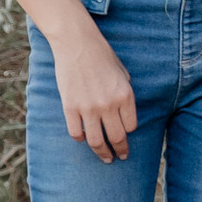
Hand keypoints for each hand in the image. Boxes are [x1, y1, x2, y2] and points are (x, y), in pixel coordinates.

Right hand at [53, 23, 136, 161]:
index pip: (131, 126)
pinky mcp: (70, 107)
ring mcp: (88, 108)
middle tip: (120, 157)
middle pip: (117, 138)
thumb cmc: (102, 55)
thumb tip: (124, 112)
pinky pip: (76, 133)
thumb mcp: (123, 73)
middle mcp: (109, 105)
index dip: (129, 133)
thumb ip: (125, 93)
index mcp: (125, 96)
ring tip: (105, 158)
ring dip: (102, 153)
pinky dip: (81, 139)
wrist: (76, 43)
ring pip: (97, 141)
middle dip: (120, 151)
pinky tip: (84, 138)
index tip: (126, 135)